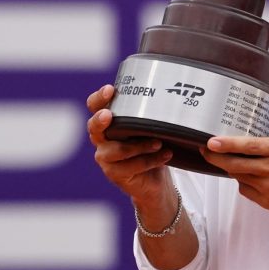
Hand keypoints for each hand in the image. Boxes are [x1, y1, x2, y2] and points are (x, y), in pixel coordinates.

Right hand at [86, 84, 174, 212]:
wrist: (154, 180)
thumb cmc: (152, 145)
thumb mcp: (152, 126)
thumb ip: (154, 113)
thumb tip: (175, 92)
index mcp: (108, 122)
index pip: (95, 106)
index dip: (99, 98)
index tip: (110, 89)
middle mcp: (102, 139)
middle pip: (93, 127)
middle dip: (100, 120)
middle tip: (109, 115)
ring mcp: (106, 158)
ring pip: (118, 149)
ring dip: (140, 145)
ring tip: (159, 142)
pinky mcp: (115, 174)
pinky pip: (132, 166)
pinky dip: (152, 160)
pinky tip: (166, 155)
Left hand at [199, 136, 268, 227]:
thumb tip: (258, 150)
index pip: (246, 145)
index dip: (225, 144)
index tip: (210, 141)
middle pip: (234, 163)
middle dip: (215, 158)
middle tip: (206, 152)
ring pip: (239, 177)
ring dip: (231, 170)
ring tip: (227, 164)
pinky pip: (248, 191)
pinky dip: (244, 184)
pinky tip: (249, 180)